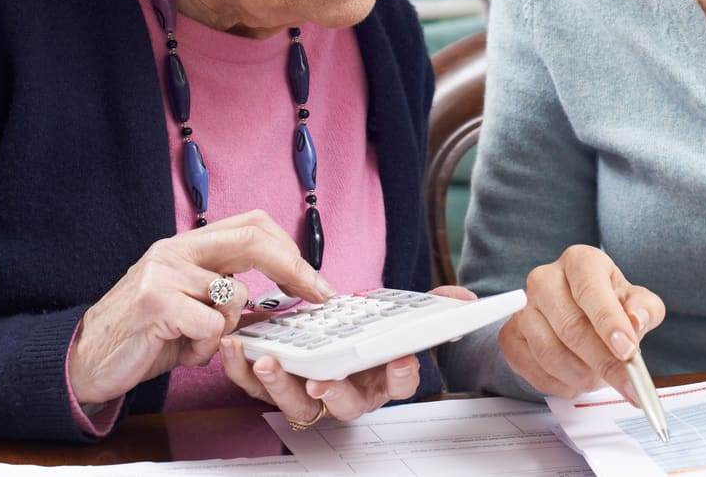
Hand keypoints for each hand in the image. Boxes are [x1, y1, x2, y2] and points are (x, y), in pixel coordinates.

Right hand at [69, 210, 334, 405]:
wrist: (84, 359)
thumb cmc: (143, 335)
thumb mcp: (188, 306)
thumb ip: (225, 295)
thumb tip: (281, 299)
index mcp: (187, 246)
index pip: (252, 225)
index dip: (289, 250)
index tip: (315, 281)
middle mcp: (176, 250)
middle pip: (253, 239)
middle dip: (294, 268)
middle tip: (317, 295)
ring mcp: (164, 273)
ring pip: (234, 297)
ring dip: (226, 329)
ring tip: (195, 341)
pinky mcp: (156, 303)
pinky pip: (211, 327)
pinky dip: (204, 348)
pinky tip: (180, 350)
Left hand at [220, 285, 474, 423]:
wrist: (331, 326)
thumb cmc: (367, 326)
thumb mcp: (403, 312)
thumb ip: (435, 306)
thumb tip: (466, 300)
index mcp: (383, 377)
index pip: (401, 384)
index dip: (403, 375)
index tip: (402, 359)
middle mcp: (349, 393)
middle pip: (344, 404)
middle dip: (333, 392)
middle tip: (322, 380)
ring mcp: (311, 392)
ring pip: (298, 403)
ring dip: (281, 385)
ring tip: (267, 361)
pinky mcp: (277, 383)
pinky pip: (259, 386)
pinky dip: (244, 371)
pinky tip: (240, 348)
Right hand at [497, 245, 665, 402]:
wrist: (575, 314)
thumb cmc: (607, 305)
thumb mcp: (635, 302)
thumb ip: (644, 309)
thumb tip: (637, 319)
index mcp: (579, 262)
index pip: (590, 289)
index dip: (609, 323)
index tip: (628, 350)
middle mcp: (545, 279)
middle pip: (571, 327)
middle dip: (603, 362)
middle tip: (627, 383)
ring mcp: (523, 308)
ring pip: (550, 353)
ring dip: (582, 376)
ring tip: (600, 378)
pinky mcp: (510, 336)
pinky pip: (534, 370)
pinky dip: (561, 384)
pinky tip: (576, 379)